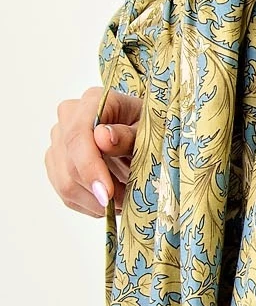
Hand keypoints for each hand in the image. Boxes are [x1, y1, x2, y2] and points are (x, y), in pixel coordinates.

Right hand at [46, 85, 142, 219]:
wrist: (141, 132)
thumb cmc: (148, 127)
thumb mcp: (148, 129)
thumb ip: (127, 135)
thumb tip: (103, 137)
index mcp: (92, 101)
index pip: (78, 135)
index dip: (90, 166)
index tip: (106, 192)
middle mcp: (68, 118)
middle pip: (69, 162)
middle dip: (98, 189)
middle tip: (127, 201)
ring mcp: (59, 140)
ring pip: (64, 182)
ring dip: (95, 201)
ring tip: (123, 200)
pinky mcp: (56, 162)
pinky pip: (65, 192)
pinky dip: (89, 204)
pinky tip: (110, 201)